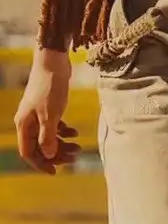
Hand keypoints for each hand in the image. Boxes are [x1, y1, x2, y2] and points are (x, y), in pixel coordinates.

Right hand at [14, 49, 79, 173]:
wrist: (54, 60)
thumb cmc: (50, 86)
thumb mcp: (51, 114)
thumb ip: (48, 136)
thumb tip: (48, 156)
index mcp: (24, 125)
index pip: (29, 153)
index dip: (41, 164)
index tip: (56, 171)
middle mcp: (28, 121)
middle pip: (40, 146)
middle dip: (57, 153)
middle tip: (75, 157)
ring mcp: (37, 113)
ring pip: (48, 135)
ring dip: (62, 143)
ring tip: (78, 147)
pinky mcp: (47, 106)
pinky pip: (54, 124)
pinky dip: (64, 130)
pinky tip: (75, 132)